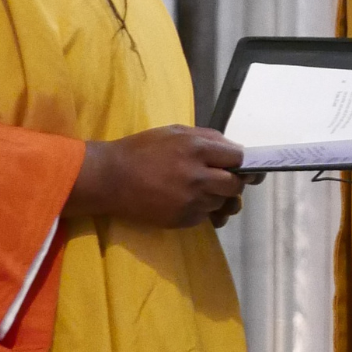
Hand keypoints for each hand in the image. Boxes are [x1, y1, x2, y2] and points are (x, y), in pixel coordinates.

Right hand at [64, 125, 253, 228]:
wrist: (109, 179)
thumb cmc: (142, 150)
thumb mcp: (175, 132)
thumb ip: (208, 138)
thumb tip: (234, 150)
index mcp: (197, 148)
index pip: (239, 159)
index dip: (241, 163)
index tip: (238, 166)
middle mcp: (198, 175)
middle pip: (236, 185)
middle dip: (234, 182)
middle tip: (224, 180)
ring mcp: (190, 200)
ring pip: (222, 202)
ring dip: (218, 197)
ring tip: (200, 190)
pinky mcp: (182, 219)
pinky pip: (206, 216)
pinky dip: (203, 210)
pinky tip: (189, 201)